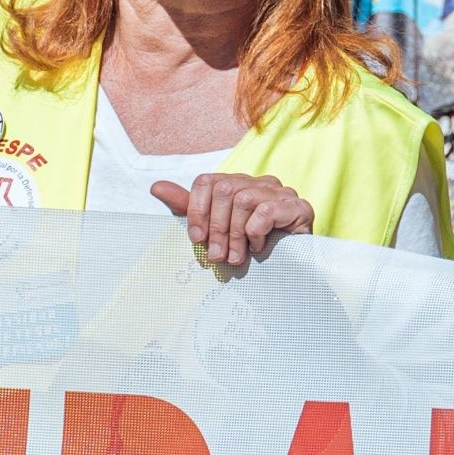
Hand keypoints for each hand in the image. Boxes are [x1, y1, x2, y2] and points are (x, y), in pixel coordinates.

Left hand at [150, 172, 314, 270]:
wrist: (289, 273)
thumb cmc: (248, 250)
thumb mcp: (213, 230)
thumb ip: (187, 208)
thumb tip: (155, 187)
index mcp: (237, 184)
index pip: (207, 181)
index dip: (197, 210)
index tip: (196, 239)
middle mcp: (259, 182)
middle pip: (224, 190)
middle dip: (216, 228)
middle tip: (216, 256)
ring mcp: (281, 192)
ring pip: (244, 200)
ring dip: (235, 235)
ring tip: (237, 257)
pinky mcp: (298, 207)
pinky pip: (266, 210)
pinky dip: (256, 233)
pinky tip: (260, 247)